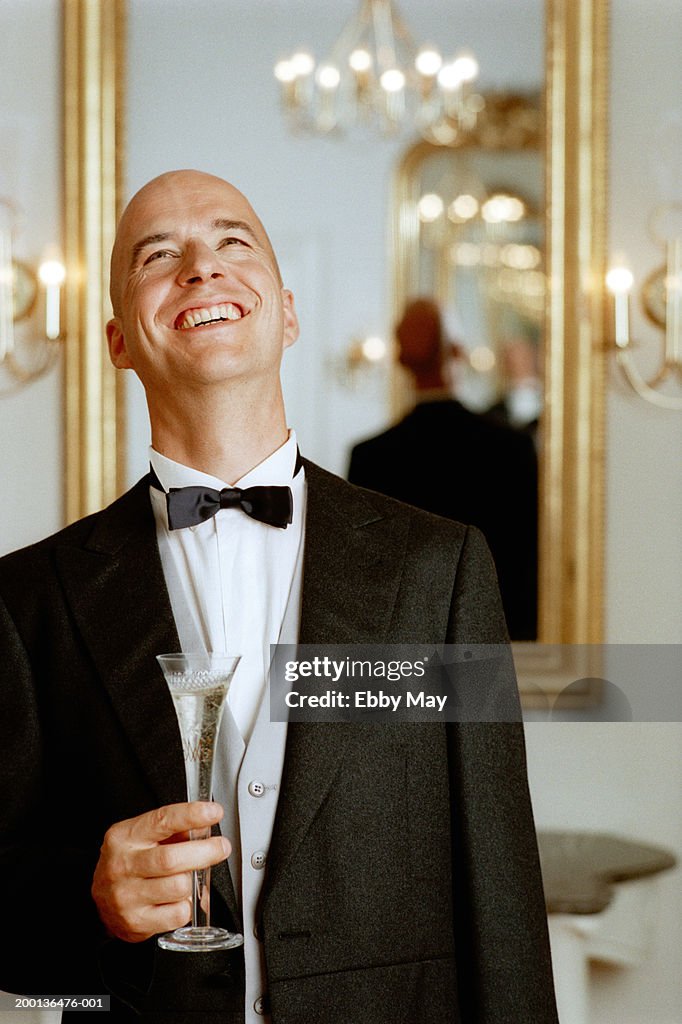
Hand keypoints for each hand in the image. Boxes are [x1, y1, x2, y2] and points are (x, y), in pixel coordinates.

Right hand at [91, 801, 230, 942]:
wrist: (100, 901)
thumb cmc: (130, 864)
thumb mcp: (143, 838)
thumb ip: (174, 831)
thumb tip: (205, 828)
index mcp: (124, 837)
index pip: (162, 821)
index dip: (192, 815)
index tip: (214, 812)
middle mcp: (122, 866)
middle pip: (172, 858)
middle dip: (205, 851)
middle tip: (222, 847)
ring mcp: (127, 896)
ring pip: (179, 887)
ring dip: (193, 881)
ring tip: (189, 877)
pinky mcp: (136, 922)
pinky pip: (178, 914)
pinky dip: (187, 905)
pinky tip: (178, 899)